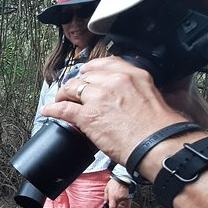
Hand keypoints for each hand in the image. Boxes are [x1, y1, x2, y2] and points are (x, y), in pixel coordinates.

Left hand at [43, 56, 185, 164]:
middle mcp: (114, 81)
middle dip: (77, 85)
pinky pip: (63, 108)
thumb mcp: (151, 96)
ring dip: (63, 95)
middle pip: (85, 77)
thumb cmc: (159, 127)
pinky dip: (52, 109)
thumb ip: (135, 91)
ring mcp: (99, 97)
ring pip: (72, 89)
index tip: (86, 75)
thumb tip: (125, 98)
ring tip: (59, 101)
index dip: (91, 71)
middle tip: (72, 92)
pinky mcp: (87, 115)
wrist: (157, 144)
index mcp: (132, 74)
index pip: (104, 64)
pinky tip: (47, 111)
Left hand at [104, 178, 129, 207]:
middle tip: (112, 198)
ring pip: (119, 201)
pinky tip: (119, 192)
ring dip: (116, 199)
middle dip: (113, 203)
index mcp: (113, 197)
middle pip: (115, 204)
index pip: (112, 207)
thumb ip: (106, 197)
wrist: (122, 178)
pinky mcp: (126, 196)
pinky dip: (120, 197)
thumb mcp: (106, 189)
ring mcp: (123, 197)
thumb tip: (105, 202)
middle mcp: (118, 198)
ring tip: (115, 192)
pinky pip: (122, 198)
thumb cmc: (114, 183)